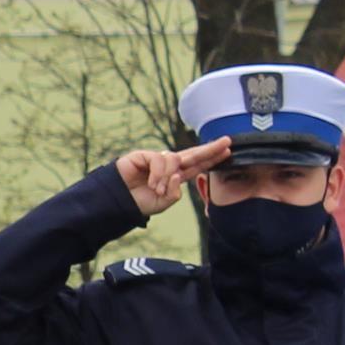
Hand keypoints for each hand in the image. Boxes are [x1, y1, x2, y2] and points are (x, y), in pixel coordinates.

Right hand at [114, 137, 228, 217]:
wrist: (117, 202)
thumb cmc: (139, 203)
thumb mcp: (162, 203)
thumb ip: (174, 193)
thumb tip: (177, 175)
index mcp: (174, 177)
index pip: (197, 165)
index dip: (211, 158)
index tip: (227, 151)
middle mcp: (168, 166)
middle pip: (193, 154)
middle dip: (210, 149)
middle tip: (227, 141)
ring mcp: (156, 159)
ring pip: (175, 160)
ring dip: (167, 177)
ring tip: (156, 189)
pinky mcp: (144, 155)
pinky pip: (160, 159)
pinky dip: (158, 173)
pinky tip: (152, 183)